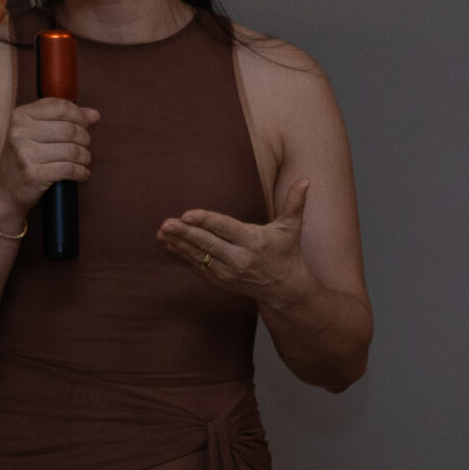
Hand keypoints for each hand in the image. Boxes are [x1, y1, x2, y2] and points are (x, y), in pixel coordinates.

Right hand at [0, 98, 100, 228]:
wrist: (6, 190)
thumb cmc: (26, 158)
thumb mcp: (37, 132)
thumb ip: (65, 119)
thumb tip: (94, 115)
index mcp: (20, 116)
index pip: (60, 106)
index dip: (79, 115)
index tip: (86, 125)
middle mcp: (20, 132)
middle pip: (69, 129)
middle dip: (84, 138)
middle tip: (85, 146)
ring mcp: (25, 154)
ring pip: (71, 150)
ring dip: (85, 157)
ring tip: (84, 161)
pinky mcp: (33, 174)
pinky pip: (69, 169)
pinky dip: (81, 172)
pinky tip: (82, 173)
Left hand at [158, 178, 311, 306]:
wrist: (284, 289)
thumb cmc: (287, 252)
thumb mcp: (292, 227)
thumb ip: (295, 203)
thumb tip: (306, 180)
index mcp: (253, 241)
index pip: (225, 228)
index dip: (205, 221)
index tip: (187, 215)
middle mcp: (239, 258)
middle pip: (207, 244)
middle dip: (185, 234)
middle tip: (166, 223)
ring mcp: (227, 272)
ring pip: (199, 256)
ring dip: (178, 244)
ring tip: (161, 232)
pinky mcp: (220, 280)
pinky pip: (197, 266)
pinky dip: (182, 256)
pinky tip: (169, 245)